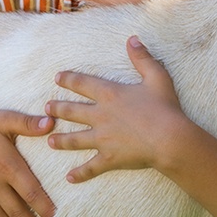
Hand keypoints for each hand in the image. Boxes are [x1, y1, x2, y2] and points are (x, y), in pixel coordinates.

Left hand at [45, 35, 183, 182]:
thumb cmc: (164, 107)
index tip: (57, 78)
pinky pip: (90, 167)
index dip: (69, 79)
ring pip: (75, 139)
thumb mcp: (156, 76)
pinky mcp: (109, 158)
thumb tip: (132, 39)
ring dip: (61, 140)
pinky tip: (69, 177)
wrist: (169, 139)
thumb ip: (142, 57)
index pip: (83, 84)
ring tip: (50, 141)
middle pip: (72, 111)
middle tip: (47, 108)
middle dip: (58, 109)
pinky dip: (79, 173)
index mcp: (110, 95)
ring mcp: (102, 139)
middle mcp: (100, 116)